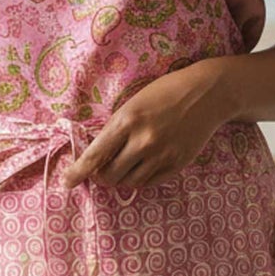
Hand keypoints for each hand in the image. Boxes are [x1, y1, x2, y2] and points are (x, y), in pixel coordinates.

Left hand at [60, 60, 233, 190]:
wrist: (207, 94)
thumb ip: (116, 128)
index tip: (67, 182)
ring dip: (121, 178)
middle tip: (101, 170)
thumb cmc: (165, 93)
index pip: (95, 155)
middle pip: (110, 175)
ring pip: (129, 182)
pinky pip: (150, 183)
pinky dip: (140, 179)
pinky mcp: (178, 164)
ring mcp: (162, 155)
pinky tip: (142, 166)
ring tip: (123, 165)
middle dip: (101, 176)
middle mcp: (143, 141)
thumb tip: (97, 155)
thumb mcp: (133, 103)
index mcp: (127, 121)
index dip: (78, 172)